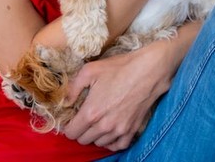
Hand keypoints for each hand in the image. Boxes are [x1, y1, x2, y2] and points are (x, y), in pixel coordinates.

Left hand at [61, 41, 175, 150]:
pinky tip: (110, 131)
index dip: (69, 126)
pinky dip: (112, 141)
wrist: (148, 70)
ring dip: (96, 135)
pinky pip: (117, 145)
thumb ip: (72, 89)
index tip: (73, 118)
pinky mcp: (132, 130)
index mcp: (91, 112)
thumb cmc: (119, 68)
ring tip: (99, 121)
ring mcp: (119, 130)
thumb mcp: (90, 70)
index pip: (71, 133)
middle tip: (85, 118)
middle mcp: (104, 126)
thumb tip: (65, 103)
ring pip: (99, 143)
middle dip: (81, 130)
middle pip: (83, 140)